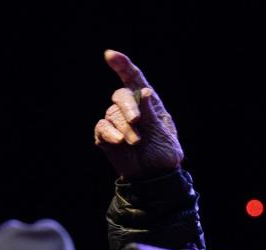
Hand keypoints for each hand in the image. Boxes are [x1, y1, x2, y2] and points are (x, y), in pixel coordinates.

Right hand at [94, 49, 183, 177]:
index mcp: (149, 105)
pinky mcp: (106, 135)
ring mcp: (117, 122)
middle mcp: (131, 110)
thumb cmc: (163, 155)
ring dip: (125, 128)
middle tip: (136, 121)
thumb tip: (145, 91)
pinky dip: (110, 133)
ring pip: (112, 113)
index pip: (134, 80)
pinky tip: (120, 142)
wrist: (155, 177)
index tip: (111, 55)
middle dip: (128, 105)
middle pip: (120, 94)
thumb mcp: (163, 134)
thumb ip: (151, 114)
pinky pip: (102, 127)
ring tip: (136, 143)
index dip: (123, 66)